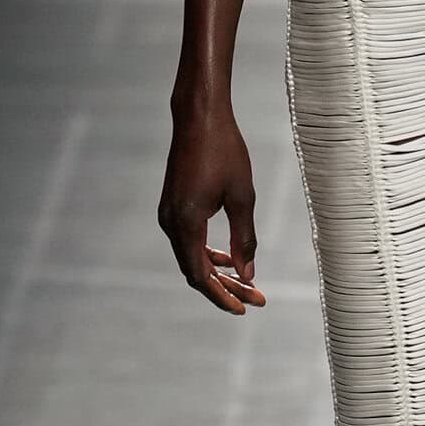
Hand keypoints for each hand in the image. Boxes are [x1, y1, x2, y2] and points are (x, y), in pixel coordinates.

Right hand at [158, 105, 265, 314]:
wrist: (199, 118)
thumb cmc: (224, 151)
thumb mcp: (243, 197)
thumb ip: (244, 238)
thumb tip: (248, 274)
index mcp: (186, 223)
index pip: (200, 275)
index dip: (223, 296)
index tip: (246, 307)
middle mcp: (171, 222)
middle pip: (195, 271)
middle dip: (225, 287)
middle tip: (255, 298)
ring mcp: (169, 214)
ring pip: (191, 257)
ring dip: (217, 272)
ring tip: (246, 282)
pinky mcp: (173, 206)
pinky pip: (188, 242)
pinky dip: (208, 254)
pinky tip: (229, 257)